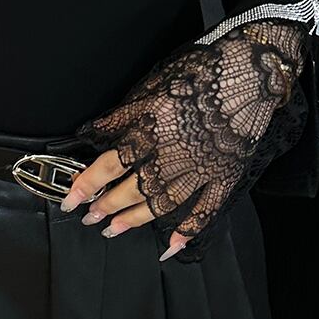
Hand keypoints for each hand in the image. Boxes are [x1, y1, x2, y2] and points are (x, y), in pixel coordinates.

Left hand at [59, 18, 308, 260]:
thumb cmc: (198, 75)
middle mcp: (170, 157)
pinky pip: (205, 209)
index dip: (87, 185)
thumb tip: (92, 131)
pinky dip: (189, 229)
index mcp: (150, 133)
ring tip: (114, 230)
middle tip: (89, 218)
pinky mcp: (223, 176)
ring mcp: (198, 170)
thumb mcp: (150, 89)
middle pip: (132, 189)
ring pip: (161, 204)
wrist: (248, 73)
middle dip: (107, 206)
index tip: (71, 201)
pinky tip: (173, 244)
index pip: (109, 165)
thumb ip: (120, 116)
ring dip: (135, 220)